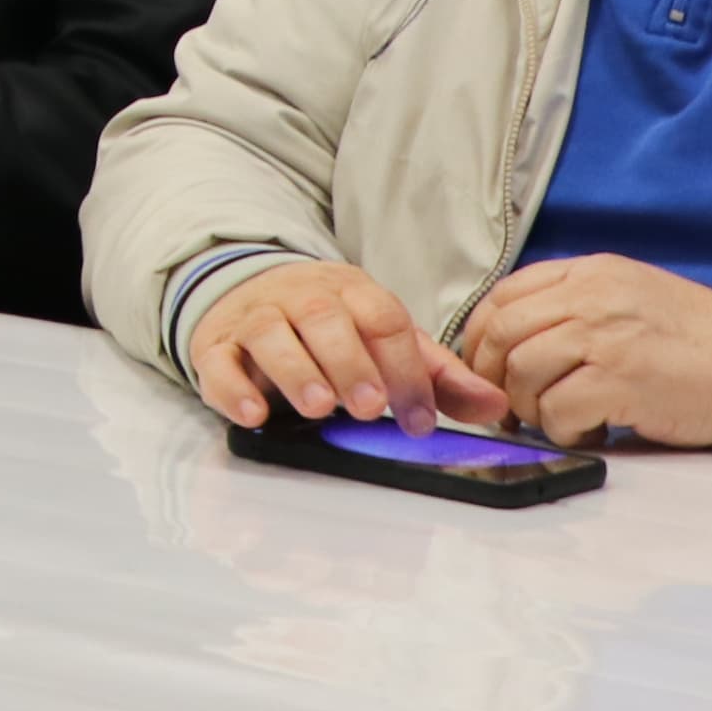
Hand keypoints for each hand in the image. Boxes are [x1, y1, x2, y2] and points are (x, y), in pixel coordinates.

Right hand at [187, 258, 510, 436]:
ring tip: (320, 407)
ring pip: (270, 335)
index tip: (417, 417)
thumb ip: (436, 375)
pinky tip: (253, 414)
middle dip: (349, 363)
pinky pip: (217, 361)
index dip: (404, 368)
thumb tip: (497, 405)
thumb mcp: (385, 342)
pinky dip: (231, 388)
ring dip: (296, 371)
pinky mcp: (215, 345)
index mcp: (352, 293)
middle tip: (369, 406)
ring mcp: (254, 318)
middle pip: (324, 320)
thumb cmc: (330, 329)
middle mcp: (301, 298)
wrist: (250, 294)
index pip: (383, 319)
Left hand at [458, 255, 711, 447]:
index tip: (482, 366)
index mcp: (590, 273)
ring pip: (523, 374)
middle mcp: (592, 298)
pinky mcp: (621, 383)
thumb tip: (509, 339)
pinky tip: (589, 432)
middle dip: (492, 376)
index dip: (479, 336)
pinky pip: (558, 411)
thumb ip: (572, 304)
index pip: (503, 295)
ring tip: (558, 419)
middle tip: (508, 405)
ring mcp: (606, 339)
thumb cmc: (692, 340)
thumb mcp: (627, 297)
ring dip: (529, 408)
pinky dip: (563, 430)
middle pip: (503, 334)